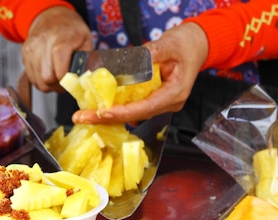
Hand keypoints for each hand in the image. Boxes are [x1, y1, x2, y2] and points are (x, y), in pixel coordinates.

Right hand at [21, 6, 92, 92]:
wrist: (52, 16)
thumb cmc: (70, 29)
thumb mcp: (86, 41)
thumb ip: (86, 62)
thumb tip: (84, 81)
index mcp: (61, 40)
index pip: (60, 73)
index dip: (67, 83)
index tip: (72, 83)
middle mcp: (43, 43)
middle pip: (47, 79)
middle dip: (57, 86)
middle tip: (65, 84)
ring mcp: (31, 48)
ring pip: (38, 81)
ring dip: (49, 85)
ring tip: (57, 78)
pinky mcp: (24, 53)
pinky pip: (31, 77)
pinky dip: (40, 81)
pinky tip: (48, 74)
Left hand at [71, 22, 208, 123]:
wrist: (196, 45)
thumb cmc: (186, 44)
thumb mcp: (169, 44)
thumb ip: (151, 53)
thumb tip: (133, 61)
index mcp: (174, 94)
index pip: (144, 108)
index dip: (122, 112)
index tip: (102, 112)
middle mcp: (167, 103)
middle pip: (134, 116)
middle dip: (106, 118)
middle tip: (81, 118)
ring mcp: (160, 104)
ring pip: (131, 114)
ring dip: (107, 115)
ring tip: (83, 115)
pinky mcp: (153, 100)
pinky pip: (132, 107)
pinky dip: (115, 107)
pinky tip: (96, 108)